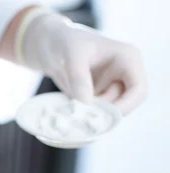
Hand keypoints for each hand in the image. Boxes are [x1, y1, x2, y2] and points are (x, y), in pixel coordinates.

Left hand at [21, 11, 146, 115]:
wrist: (48, 44)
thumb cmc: (63, 42)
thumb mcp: (71, 56)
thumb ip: (79, 80)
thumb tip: (86, 105)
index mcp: (127, 59)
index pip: (138, 90)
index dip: (124, 107)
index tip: (101, 116)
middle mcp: (123, 74)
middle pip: (123, 105)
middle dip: (103, 114)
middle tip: (80, 116)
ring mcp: (109, 86)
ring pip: (106, 112)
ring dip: (90, 115)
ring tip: (69, 109)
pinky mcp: (95, 96)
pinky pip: (93, 112)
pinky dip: (82, 114)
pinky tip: (67, 110)